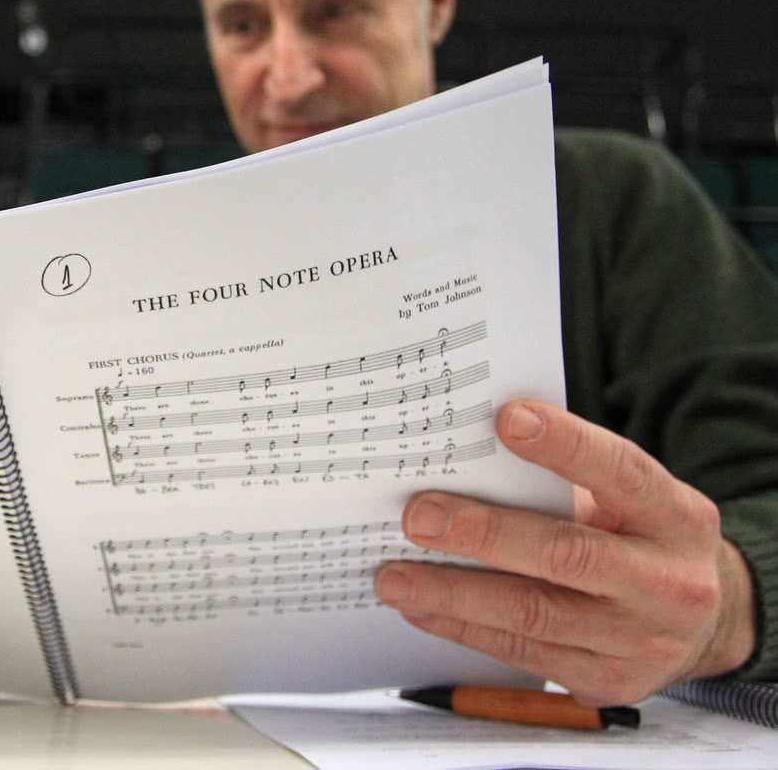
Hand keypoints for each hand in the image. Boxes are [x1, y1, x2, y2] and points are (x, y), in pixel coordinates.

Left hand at [373, 399, 755, 705]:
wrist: (704, 626)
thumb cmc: (641, 541)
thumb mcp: (632, 503)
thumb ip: (568, 478)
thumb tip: (468, 452)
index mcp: (676, 518)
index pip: (622, 473)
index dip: (566, 445)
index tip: (507, 420)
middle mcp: (668, 582)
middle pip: (566, 553)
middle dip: (482, 533)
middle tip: (417, 517)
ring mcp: (641, 640)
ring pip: (532, 614)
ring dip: (452, 594)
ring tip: (395, 576)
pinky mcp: (608, 680)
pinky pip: (523, 653)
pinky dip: (464, 628)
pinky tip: (422, 609)